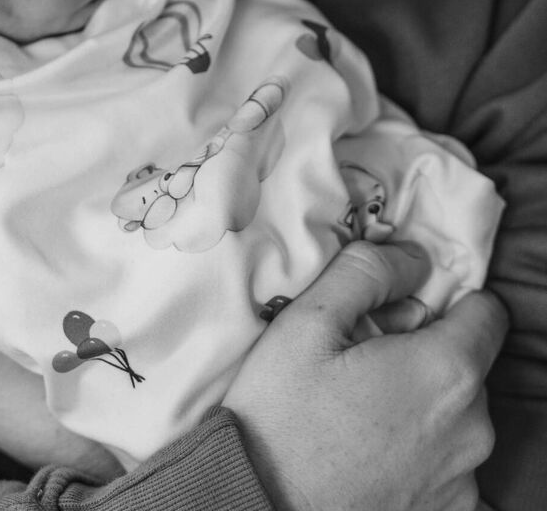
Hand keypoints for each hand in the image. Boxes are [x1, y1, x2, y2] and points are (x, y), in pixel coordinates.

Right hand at [223, 241, 506, 510]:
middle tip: (360, 363)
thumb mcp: (307, 322)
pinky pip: (444, 464)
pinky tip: (365, 452)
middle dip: (423, 354)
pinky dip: (415, 452)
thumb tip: (411, 258)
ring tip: (355, 412)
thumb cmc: (280, 418)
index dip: (445, 301)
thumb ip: (367, 273)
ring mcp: (462, 480)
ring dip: (419, 405)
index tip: (400, 313)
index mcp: (445, 372)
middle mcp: (471, 429)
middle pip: (466, 365)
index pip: (487, 312)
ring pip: (454, 416)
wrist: (257, 506)